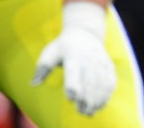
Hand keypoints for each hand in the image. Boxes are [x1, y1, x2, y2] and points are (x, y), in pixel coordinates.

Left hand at [32, 1, 115, 115]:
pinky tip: (100, 105)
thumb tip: (33, 83)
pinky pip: (111, 81)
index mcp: (73, 55)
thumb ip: (42, 68)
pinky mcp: (108, 65)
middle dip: (87, 98)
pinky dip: (107, 95)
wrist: (85, 32)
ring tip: (89, 112)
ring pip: (102, 83)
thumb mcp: (50, 52)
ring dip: (97, 99)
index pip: (74, 71)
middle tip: (81, 111)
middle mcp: (88, 58)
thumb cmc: (63, 46)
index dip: (73, 85)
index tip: (71, 98)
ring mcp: (100, 61)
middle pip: (90, 80)